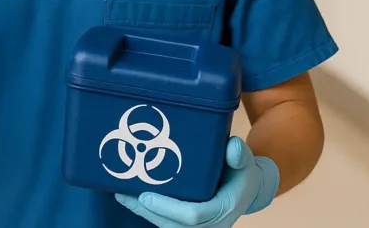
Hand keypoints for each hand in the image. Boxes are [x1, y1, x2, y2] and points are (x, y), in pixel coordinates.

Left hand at [115, 136, 278, 226]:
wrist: (246, 188)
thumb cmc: (242, 171)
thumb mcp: (244, 160)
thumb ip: (239, 154)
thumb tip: (231, 148)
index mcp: (223, 209)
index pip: (193, 215)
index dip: (167, 208)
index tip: (146, 196)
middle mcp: (211, 224)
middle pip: (174, 225)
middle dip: (148, 212)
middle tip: (125, 194)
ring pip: (168, 227)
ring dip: (144, 213)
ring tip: (122, 195)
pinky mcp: (189, 225)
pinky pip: (167, 223)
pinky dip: (149, 213)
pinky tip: (132, 198)